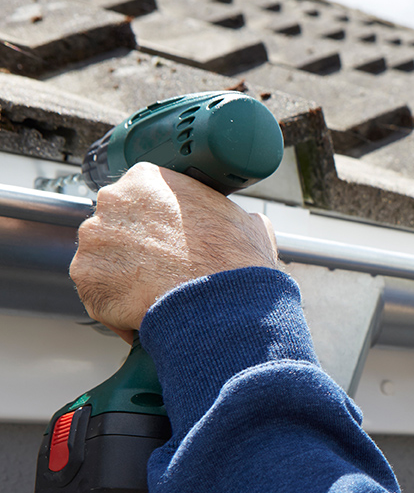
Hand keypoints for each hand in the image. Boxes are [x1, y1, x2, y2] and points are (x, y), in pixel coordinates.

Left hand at [70, 163, 279, 331]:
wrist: (224, 304)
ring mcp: (94, 239)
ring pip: (103, 260)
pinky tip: (144, 314)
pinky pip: (97, 294)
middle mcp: (112, 201)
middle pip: (115, 227)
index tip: (166, 243)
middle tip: (161, 270)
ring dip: (123, 278)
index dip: (155, 225)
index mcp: (148, 179)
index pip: (140, 199)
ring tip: (155, 296)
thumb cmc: (235, 263)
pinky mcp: (85, 278)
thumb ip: (232, 218)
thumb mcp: (248, 225)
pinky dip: (116, 307)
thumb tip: (246, 225)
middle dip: (133, 249)